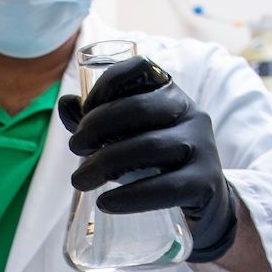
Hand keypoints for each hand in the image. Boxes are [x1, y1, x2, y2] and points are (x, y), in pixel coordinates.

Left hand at [58, 57, 238, 262]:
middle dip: (97, 126)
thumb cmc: (157, 163)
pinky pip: (166, 187)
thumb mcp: (128, 137)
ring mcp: (203, 147)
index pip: (142, 68)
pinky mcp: (205, 183)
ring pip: (150, 146)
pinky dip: (130, 197)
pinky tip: (105, 203)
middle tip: (74, 147)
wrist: (205, 202)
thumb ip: (96, 121)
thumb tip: (66, 103)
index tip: (83, 110)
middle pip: (139, 108)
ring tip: (80, 180)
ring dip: (105, 162)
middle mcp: (191, 114)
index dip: (108, 83)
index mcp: (170, 95)